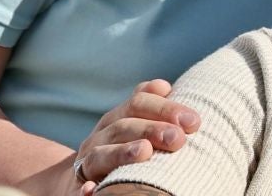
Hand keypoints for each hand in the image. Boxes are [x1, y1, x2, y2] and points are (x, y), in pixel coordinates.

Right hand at [61, 79, 201, 192]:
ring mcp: (86, 162)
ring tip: (145, 151)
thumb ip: (153, 106)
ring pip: (101, 154)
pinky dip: (87, 189)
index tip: (193, 121)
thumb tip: (164, 86)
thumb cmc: (125, 147)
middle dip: (152, 129)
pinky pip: (80, 188)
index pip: (138, 102)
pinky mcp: (79, 187)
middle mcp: (100, 136)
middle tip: (178, 139)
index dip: (166, 108)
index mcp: (117, 117)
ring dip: (123, 152)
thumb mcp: (136, 123)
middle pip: (124, 126)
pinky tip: (93, 189)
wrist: (86, 177)